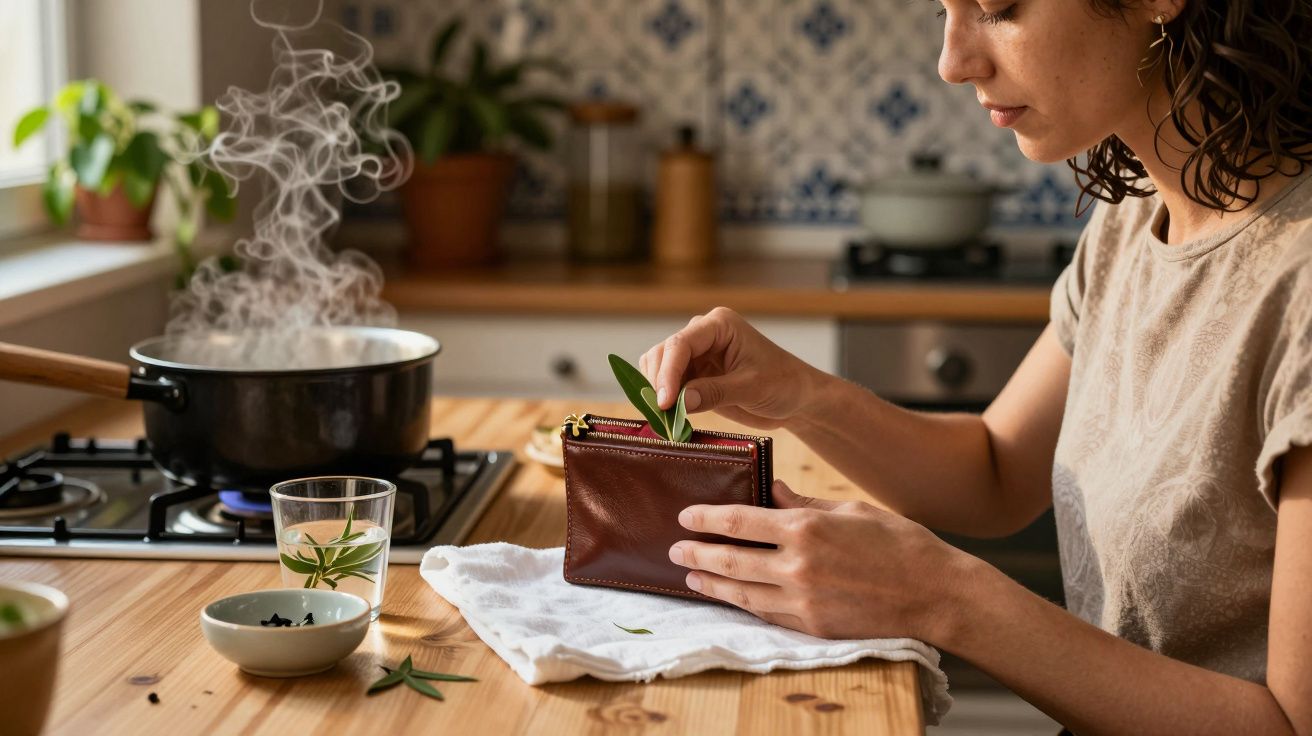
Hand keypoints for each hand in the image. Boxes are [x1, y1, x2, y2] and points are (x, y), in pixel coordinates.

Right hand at [638, 307, 822, 429]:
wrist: (796, 399)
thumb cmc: (783, 384)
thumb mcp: (752, 388)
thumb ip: (715, 392)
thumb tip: (678, 401)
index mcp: (719, 325)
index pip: (680, 344)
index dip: (667, 373)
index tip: (664, 402)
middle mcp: (703, 334)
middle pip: (662, 353)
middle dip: (659, 383)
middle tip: (665, 415)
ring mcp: (696, 355)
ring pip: (658, 368)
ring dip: (658, 393)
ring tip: (669, 418)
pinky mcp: (694, 375)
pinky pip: (667, 385)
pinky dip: (665, 400)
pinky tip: (673, 417)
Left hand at [668, 480, 969, 642]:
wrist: (936, 594)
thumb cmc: (900, 543)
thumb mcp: (851, 510)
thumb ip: (805, 504)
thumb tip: (773, 493)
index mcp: (806, 528)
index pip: (740, 521)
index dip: (707, 518)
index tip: (686, 516)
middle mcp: (798, 566)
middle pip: (731, 560)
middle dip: (698, 555)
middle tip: (674, 550)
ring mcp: (804, 600)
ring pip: (742, 593)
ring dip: (711, 585)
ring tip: (690, 578)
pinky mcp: (814, 626)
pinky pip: (767, 614)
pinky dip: (743, 605)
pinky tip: (730, 599)